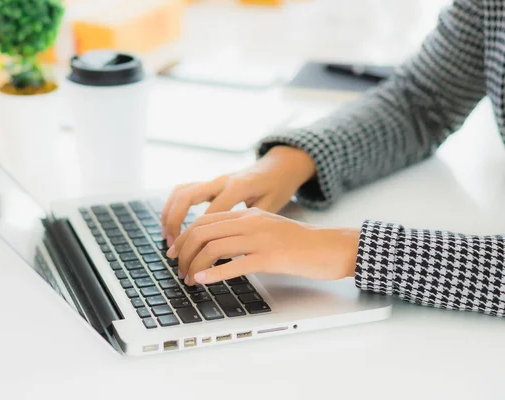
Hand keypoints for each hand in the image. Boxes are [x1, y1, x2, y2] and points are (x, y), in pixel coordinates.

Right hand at [161, 146, 315, 245]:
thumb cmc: (277, 188)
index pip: (210, 213)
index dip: (200, 237)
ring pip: (181, 192)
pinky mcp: (210, 183)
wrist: (279, 167)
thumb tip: (233, 247)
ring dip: (169, 214)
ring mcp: (213, 181)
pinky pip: (184, 191)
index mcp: (237, 187)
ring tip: (168, 239)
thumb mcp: (271, 206)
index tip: (196, 258)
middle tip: (173, 247)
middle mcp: (221, 181)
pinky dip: (173, 208)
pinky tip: (171, 226)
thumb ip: (251, 223)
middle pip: (186, 197)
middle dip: (174, 222)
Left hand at [166, 208, 359, 284]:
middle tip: (179, 269)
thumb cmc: (299, 243)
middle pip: (203, 232)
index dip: (185, 237)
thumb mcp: (267, 229)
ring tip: (189, 279)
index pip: (205, 220)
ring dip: (195, 264)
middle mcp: (251, 222)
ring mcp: (260, 238)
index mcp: (248, 214)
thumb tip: (214, 247)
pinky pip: (235, 264)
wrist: (330, 247)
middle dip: (184, 252)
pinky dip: (214, 273)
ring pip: (214, 247)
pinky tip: (203, 280)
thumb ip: (243, 232)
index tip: (176, 253)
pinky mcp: (271, 257)